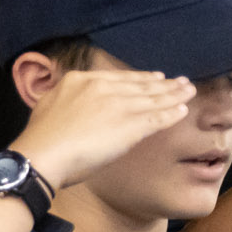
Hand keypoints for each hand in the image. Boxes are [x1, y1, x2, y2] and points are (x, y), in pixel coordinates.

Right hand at [10, 66, 195, 188]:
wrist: (43, 154)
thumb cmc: (41, 138)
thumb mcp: (49, 105)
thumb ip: (67, 100)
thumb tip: (70, 103)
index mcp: (80, 80)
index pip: (118, 78)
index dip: (140, 78)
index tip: (156, 76)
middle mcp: (102, 88)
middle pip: (140, 85)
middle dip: (163, 83)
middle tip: (181, 80)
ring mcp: (117, 106)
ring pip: (152, 99)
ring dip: (174, 95)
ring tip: (189, 90)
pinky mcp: (129, 126)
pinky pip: (156, 118)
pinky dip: (171, 113)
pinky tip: (183, 110)